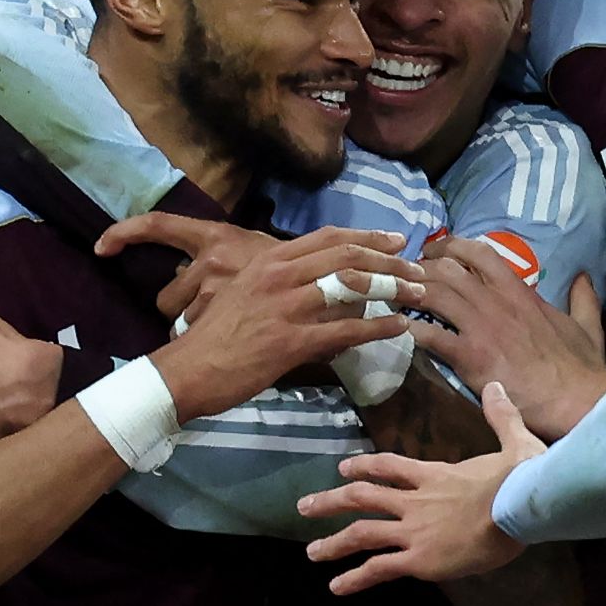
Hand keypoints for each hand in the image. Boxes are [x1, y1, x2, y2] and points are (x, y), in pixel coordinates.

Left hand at [95, 214, 284, 323]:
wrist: (330, 284)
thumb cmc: (289, 270)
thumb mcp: (255, 255)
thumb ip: (220, 262)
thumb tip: (186, 274)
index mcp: (216, 236)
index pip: (157, 226)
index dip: (124, 233)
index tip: (100, 247)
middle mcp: (210, 259)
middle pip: (167, 295)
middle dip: (181, 310)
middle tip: (210, 314)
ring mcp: (215, 290)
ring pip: (182, 321)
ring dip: (196, 328)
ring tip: (227, 328)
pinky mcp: (223, 318)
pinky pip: (198, 336)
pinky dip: (208, 340)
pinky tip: (227, 341)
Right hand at [101, 219, 425, 421]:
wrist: (188, 369)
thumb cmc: (217, 334)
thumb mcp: (247, 292)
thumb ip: (282, 282)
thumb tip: (321, 283)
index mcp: (270, 260)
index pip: (329, 238)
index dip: (368, 236)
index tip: (396, 241)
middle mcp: (281, 275)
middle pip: (348, 257)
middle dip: (390, 262)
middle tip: (417, 270)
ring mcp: (287, 307)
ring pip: (353, 288)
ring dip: (392, 289)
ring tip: (416, 295)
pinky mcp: (292, 342)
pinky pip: (346, 331)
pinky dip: (378, 328)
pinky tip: (398, 328)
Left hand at [298, 381, 540, 593]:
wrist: (522, 506)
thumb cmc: (522, 477)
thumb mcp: (514, 441)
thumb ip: (500, 415)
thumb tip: (496, 385)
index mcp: (435, 474)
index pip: (390, 466)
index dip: (365, 467)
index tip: (343, 469)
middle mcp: (416, 500)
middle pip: (364, 497)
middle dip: (331, 501)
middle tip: (304, 507)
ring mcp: (415, 530)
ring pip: (363, 533)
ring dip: (334, 543)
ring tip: (312, 552)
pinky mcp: (420, 559)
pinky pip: (381, 568)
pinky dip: (356, 578)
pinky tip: (337, 587)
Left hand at [413, 236, 605, 438]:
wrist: (573, 398)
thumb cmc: (579, 366)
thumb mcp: (587, 325)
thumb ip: (582, 298)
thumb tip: (585, 277)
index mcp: (519, 291)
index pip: (479, 253)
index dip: (451, 246)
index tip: (435, 251)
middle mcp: (495, 301)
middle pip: (447, 269)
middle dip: (421, 267)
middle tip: (406, 276)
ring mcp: (480, 327)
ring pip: (434, 294)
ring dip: (410, 293)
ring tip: (395, 297)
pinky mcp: (469, 357)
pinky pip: (431, 336)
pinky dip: (412, 330)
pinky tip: (402, 331)